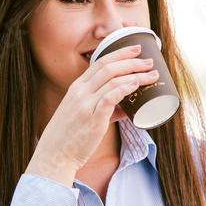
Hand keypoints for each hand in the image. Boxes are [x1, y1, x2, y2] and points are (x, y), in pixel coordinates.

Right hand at [26, 43, 158, 183]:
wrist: (55, 155)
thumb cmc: (70, 136)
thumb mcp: (84, 114)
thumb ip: (106, 109)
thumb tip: (130, 109)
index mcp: (77, 87)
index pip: (100, 62)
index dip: (120, 53)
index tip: (136, 50)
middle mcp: (80, 92)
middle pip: (109, 68)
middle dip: (131, 61)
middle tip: (149, 61)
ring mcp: (85, 105)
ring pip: (113, 81)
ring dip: (135, 75)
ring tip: (151, 75)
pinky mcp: (92, 119)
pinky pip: (109, 99)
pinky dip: (124, 89)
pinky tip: (135, 86)